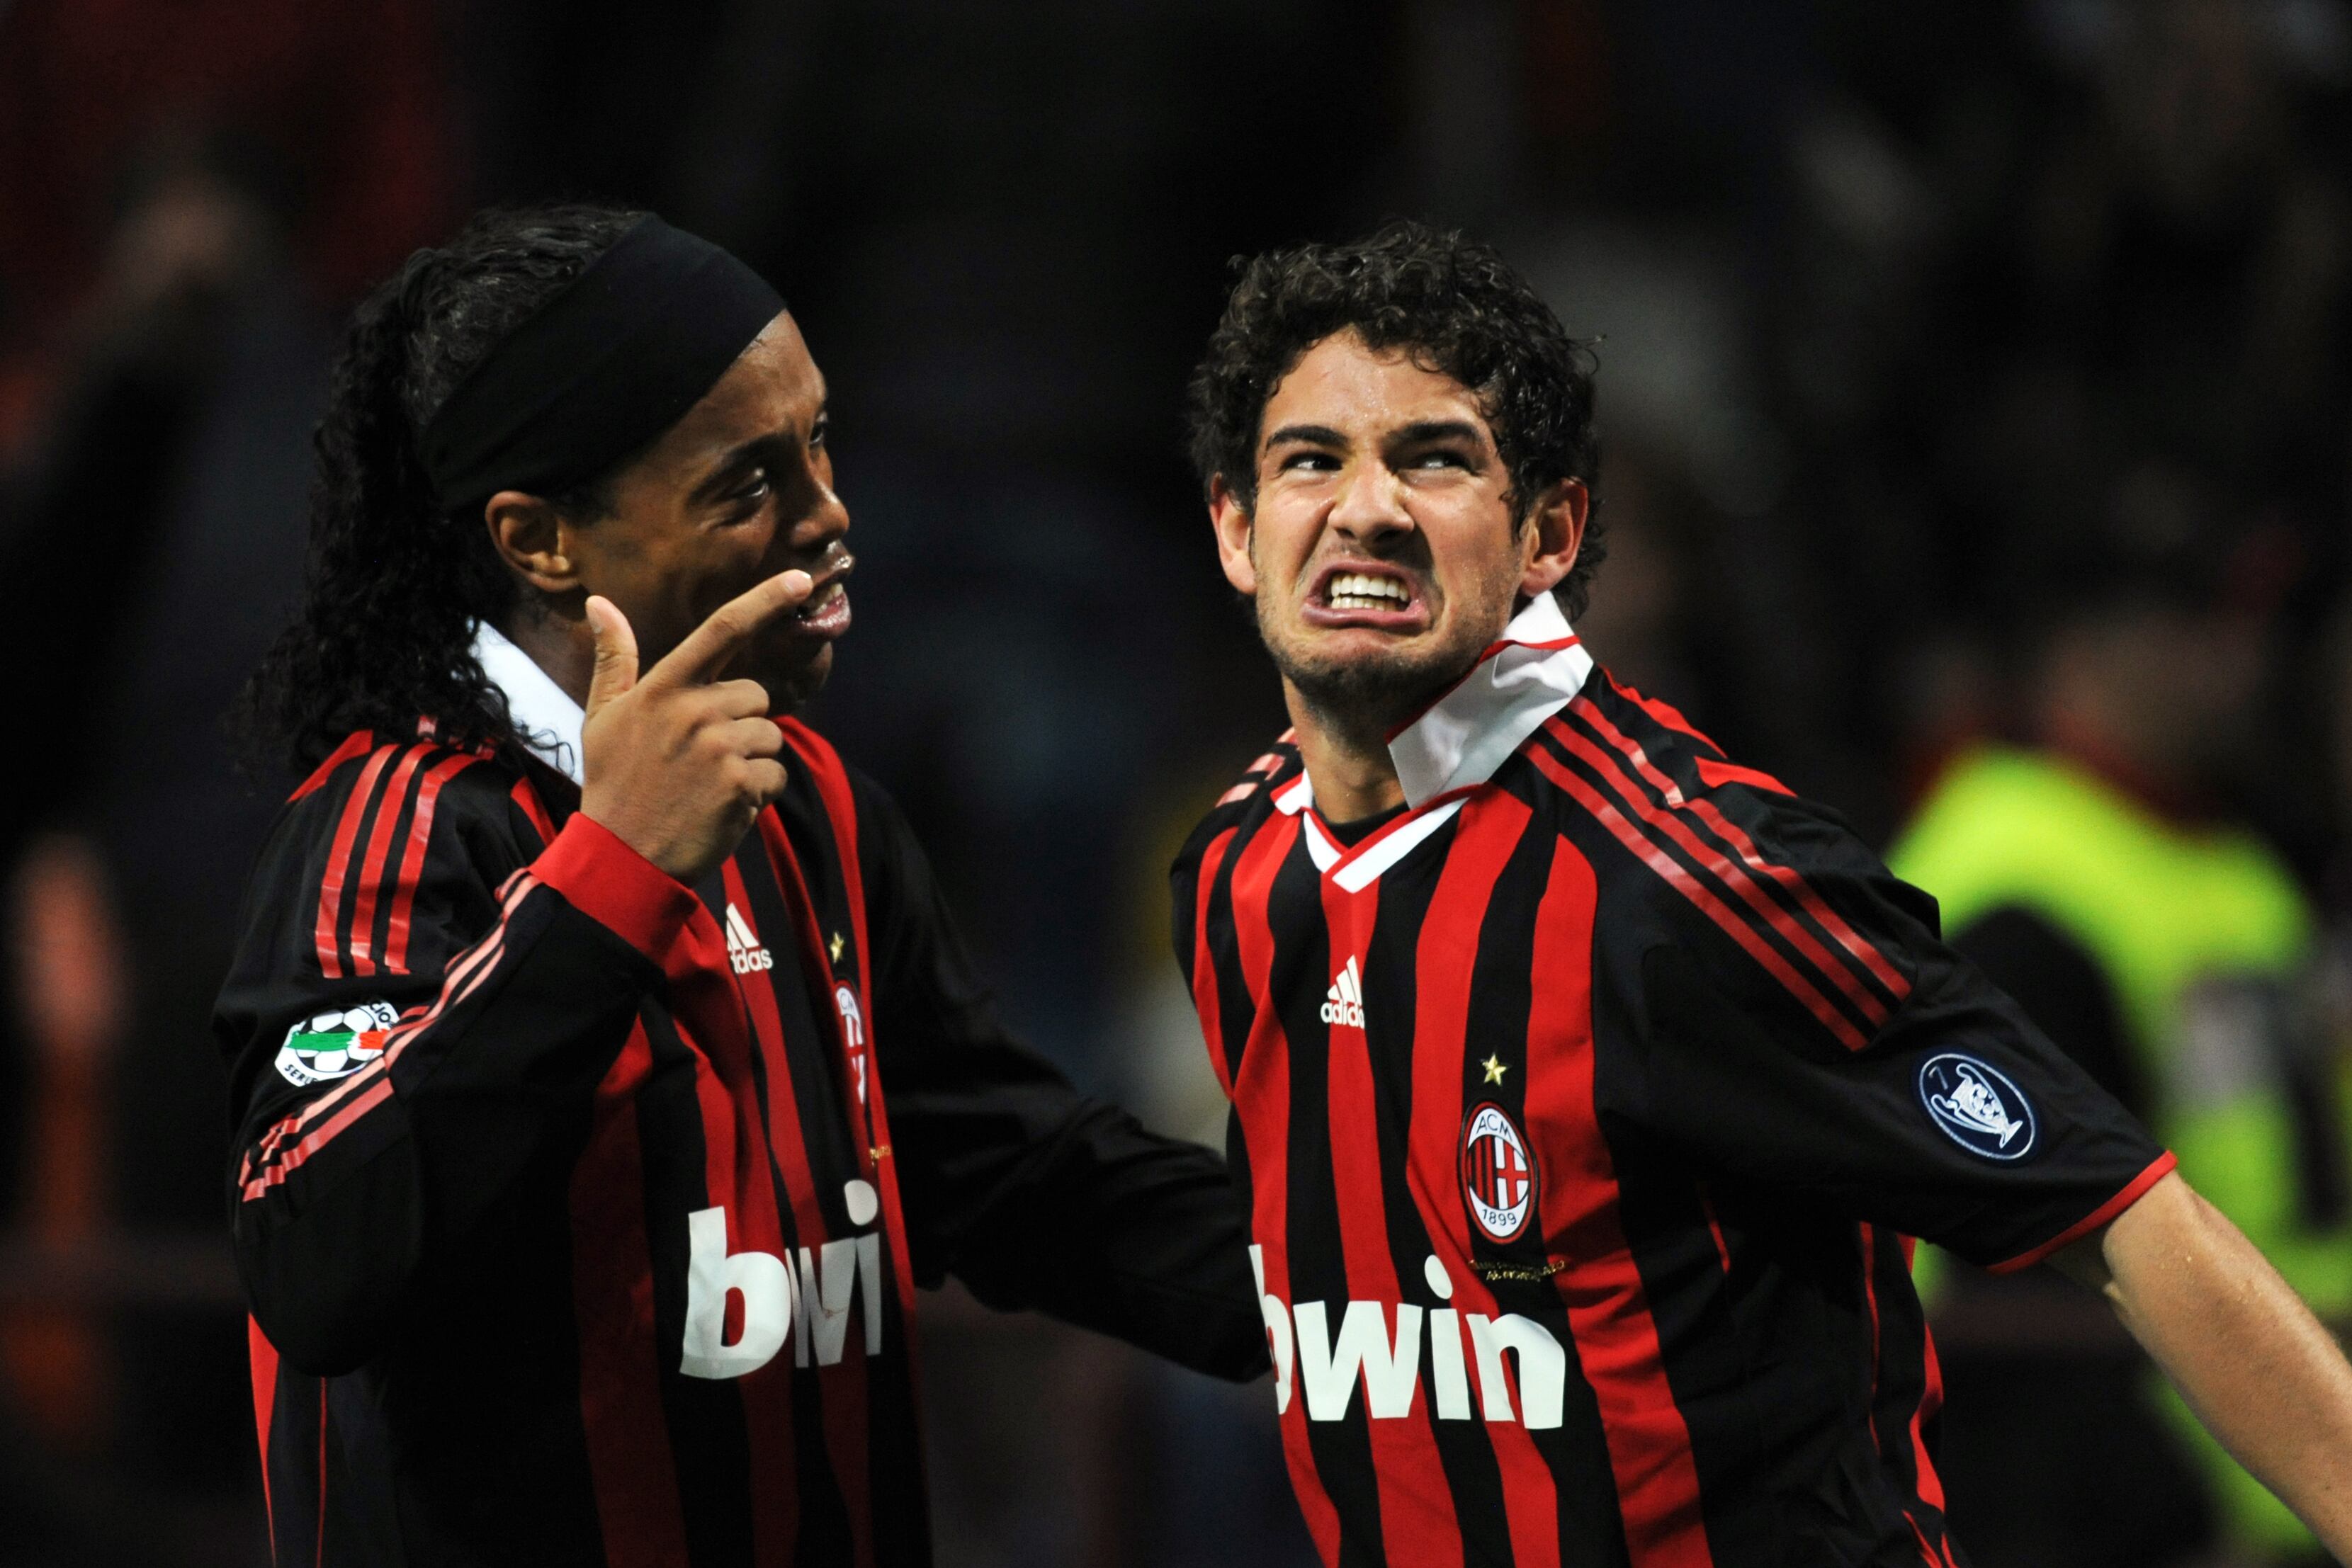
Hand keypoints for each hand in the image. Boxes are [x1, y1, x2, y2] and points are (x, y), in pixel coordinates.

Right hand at [579, 571, 811, 882]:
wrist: (622, 857)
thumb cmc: (613, 783)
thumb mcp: (602, 716)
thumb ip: (614, 659)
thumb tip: (599, 602)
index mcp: (663, 687)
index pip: (721, 630)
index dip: (764, 600)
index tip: (800, 579)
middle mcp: (694, 709)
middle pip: (757, 697)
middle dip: (742, 725)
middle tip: (701, 760)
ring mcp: (719, 746)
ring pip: (771, 737)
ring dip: (751, 762)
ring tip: (708, 786)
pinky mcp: (740, 783)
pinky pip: (776, 774)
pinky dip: (759, 794)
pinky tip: (722, 808)